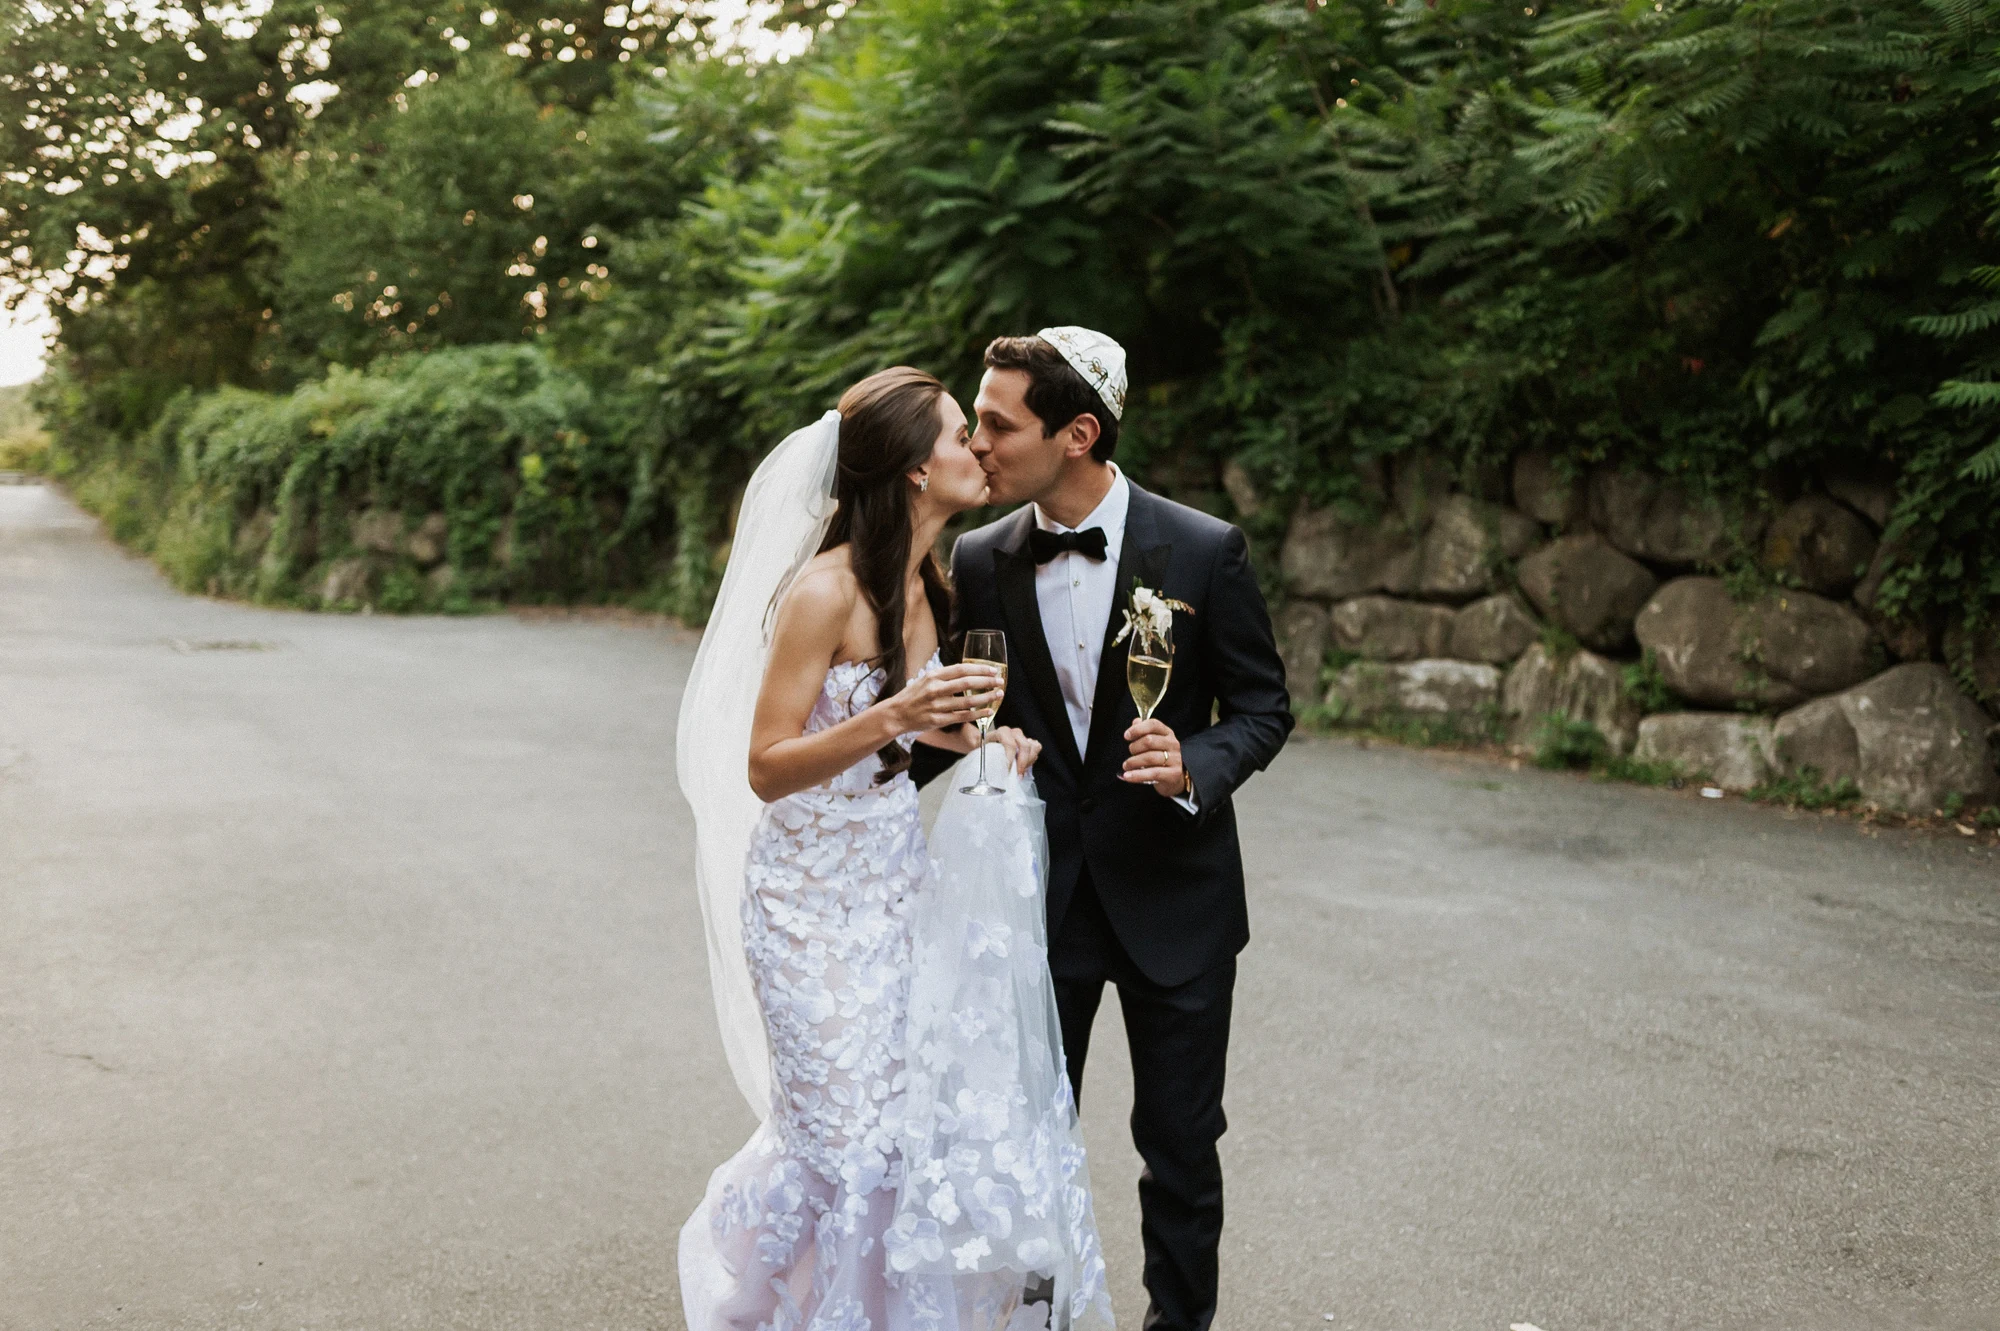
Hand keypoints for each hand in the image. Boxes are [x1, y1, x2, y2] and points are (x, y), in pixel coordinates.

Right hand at [887, 662, 1001, 733]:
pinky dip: (977, 714)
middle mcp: (935, 689)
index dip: (979, 669)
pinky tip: (988, 712)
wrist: (896, 714)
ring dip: (986, 698)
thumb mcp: (925, 679)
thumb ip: (944, 676)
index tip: (993, 670)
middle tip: (1000, 682)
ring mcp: (937, 706)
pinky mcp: (938, 720)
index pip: (961, 669)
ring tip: (998, 695)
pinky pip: (962, 717)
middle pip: (967, 683)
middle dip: (987, 682)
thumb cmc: (913, 695)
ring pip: (967, 701)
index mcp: (933, 676)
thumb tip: (968, 672)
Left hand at [987, 726, 1040, 774]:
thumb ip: (984, 758)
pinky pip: (1036, 748)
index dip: (1010, 757)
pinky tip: (1025, 766)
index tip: (1008, 769)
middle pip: (1024, 746)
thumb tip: (989, 773)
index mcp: (1001, 732)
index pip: (1010, 743)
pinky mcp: (1028, 740)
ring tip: (1020, 772)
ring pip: (1033, 747)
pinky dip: (1033, 758)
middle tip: (1018, 776)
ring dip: (1028, 762)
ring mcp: (1022, 736)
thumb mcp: (980, 752)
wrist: (986, 744)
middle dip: (1022, 763)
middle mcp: (1013, 732)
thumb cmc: (982, 749)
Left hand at [1121, 718, 1188, 796]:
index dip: (1138, 729)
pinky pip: (1152, 773)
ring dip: (1133, 762)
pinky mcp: (1173, 774)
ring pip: (1150, 757)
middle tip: (1129, 753)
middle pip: (1149, 740)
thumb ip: (1144, 731)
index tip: (1127, 736)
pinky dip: (1137, 775)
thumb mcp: (1155, 742)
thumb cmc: (1162, 757)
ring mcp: (1175, 759)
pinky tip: (1128, 776)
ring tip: (1126, 766)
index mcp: (1167, 733)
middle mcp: (1173, 744)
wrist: (1177, 777)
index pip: (1153, 724)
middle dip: (1134, 747)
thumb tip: (1135, 722)